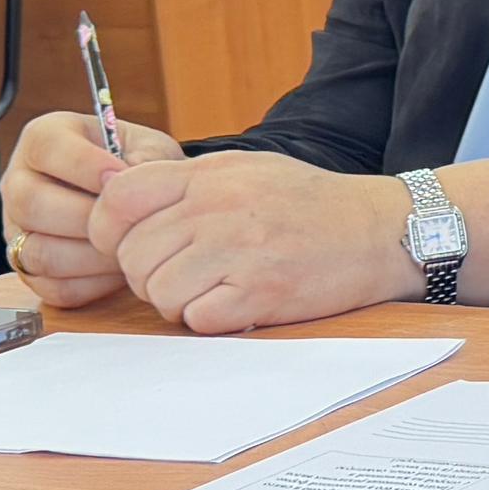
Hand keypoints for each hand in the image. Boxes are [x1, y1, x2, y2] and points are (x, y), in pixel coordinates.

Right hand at [0, 107, 182, 306]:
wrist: (139, 203)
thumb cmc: (140, 168)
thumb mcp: (149, 148)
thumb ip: (145, 157)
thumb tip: (131, 179)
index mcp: (43, 140)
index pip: (47, 148)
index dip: (85, 165)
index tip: (121, 178)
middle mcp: (18, 183)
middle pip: (31, 204)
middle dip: (88, 218)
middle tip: (130, 223)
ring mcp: (17, 230)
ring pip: (38, 252)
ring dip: (92, 256)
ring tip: (131, 248)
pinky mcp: (30, 270)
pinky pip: (53, 287)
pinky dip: (92, 284)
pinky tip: (120, 269)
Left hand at [97, 149, 416, 334]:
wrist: (379, 230)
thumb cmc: (310, 203)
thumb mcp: (245, 168)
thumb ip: (185, 181)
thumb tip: (120, 201)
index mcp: (207, 176)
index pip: (117, 200)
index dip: (109, 231)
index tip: (129, 246)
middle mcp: (216, 209)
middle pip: (133, 257)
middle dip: (149, 276)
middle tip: (185, 275)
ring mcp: (238, 251)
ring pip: (159, 293)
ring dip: (178, 302)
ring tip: (213, 290)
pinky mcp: (261, 292)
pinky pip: (197, 320)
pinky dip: (211, 320)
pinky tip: (236, 305)